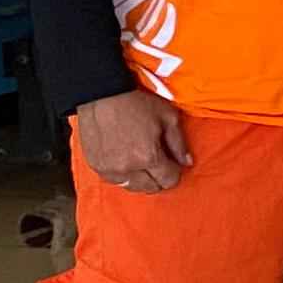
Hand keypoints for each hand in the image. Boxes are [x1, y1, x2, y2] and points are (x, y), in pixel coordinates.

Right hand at [71, 90, 189, 196]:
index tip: (172, 163)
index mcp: (148, 157)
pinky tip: (125, 161)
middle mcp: (128, 168)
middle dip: (158, 178)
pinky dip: (123, 175)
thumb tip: (187, 162)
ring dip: (140, 179)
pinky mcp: (95, 165)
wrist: (101, 94)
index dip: (174, 172)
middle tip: (158, 163)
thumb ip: (180, 143)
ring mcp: (109, 169)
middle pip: (151, 188)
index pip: (168, 181)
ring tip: (141, 162)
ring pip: (132, 187)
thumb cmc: (135, 102)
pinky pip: (114, 180)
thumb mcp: (168, 117)